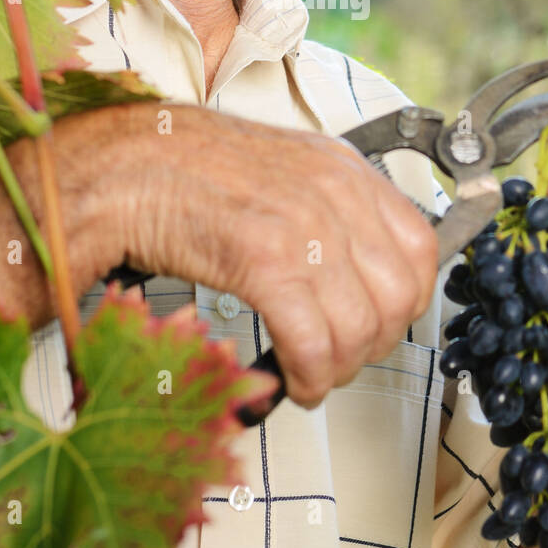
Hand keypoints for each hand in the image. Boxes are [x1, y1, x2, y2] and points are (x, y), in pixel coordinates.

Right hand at [111, 105, 438, 407]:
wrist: (126, 165)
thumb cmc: (189, 173)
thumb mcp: (283, 170)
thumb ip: (328, 211)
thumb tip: (356, 274)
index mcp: (344, 170)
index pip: (421, 248)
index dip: (408, 302)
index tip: (381, 324)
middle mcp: (335, 194)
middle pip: (399, 298)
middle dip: (374, 346)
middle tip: (340, 360)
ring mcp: (303, 227)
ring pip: (360, 330)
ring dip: (338, 371)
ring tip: (310, 376)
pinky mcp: (264, 261)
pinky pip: (313, 344)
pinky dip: (307, 378)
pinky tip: (290, 382)